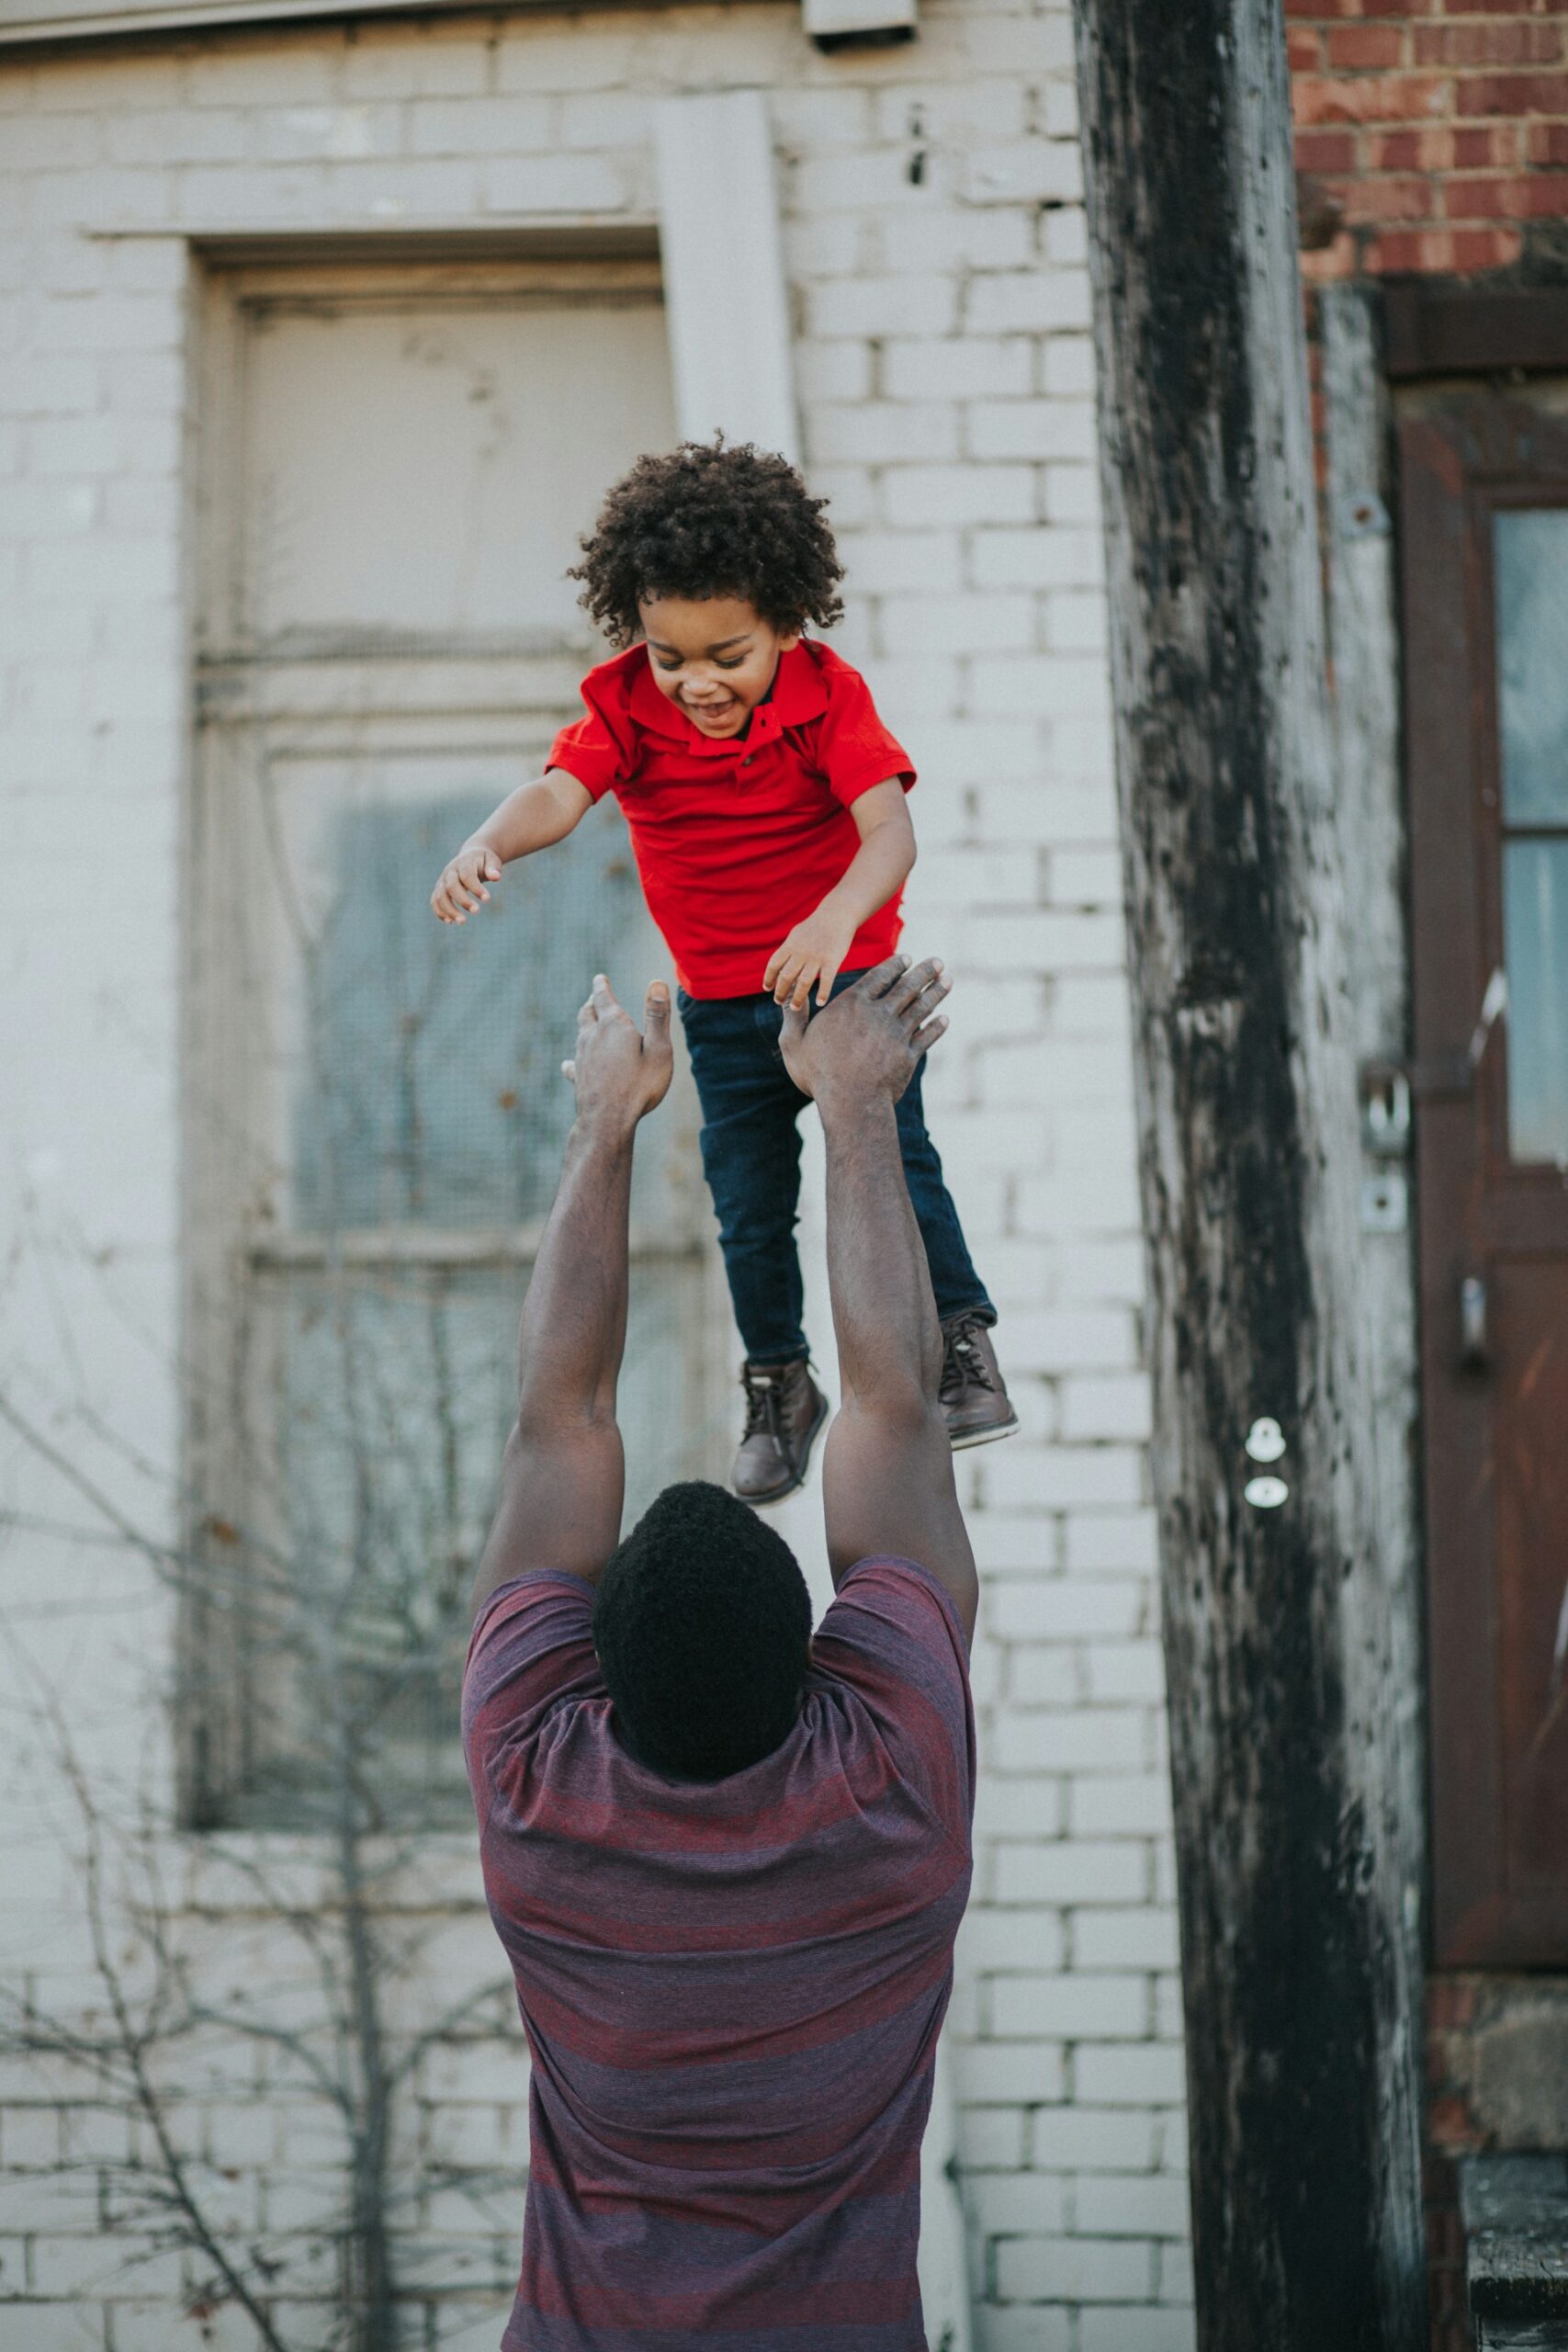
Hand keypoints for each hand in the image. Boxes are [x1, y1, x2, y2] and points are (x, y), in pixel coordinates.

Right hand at [432, 843, 501, 924]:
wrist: (470, 857)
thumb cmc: (483, 861)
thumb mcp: (492, 860)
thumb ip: (493, 868)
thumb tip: (496, 877)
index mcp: (463, 863)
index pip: (467, 875)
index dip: (476, 888)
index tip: (487, 899)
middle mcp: (450, 872)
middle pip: (451, 886)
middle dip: (463, 900)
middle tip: (476, 911)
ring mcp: (442, 881)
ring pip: (440, 896)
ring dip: (449, 910)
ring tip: (462, 922)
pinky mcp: (439, 890)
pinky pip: (435, 901)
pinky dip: (440, 912)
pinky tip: (449, 922)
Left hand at [561, 975, 673, 1132]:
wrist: (608, 1120)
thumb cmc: (639, 1085)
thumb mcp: (659, 1049)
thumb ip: (657, 1016)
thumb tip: (657, 982)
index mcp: (614, 1026)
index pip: (604, 997)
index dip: (602, 986)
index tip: (600, 978)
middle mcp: (593, 1037)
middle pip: (587, 1012)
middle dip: (592, 1003)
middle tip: (595, 997)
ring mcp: (582, 1057)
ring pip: (580, 1034)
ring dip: (586, 1025)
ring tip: (589, 1023)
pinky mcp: (577, 1076)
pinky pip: (573, 1062)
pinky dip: (575, 1057)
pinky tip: (570, 1064)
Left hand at [764, 901, 858, 1011]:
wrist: (837, 914)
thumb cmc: (816, 926)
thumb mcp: (797, 934)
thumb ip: (788, 950)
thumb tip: (779, 964)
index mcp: (790, 945)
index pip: (774, 965)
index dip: (769, 978)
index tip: (767, 988)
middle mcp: (801, 953)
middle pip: (786, 976)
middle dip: (780, 992)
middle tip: (778, 1001)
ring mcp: (816, 958)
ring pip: (803, 982)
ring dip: (797, 998)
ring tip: (794, 1008)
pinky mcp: (832, 961)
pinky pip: (826, 980)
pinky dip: (823, 993)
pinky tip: (819, 1003)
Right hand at [779, 955, 949, 1109]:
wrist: (851, 1104)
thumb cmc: (818, 1074)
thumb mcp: (794, 1044)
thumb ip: (793, 1017)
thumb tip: (788, 997)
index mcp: (852, 1005)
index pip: (879, 977)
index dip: (895, 965)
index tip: (906, 958)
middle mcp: (879, 1014)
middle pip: (907, 987)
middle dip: (924, 971)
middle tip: (937, 962)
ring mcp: (897, 1035)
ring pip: (922, 1007)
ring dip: (936, 992)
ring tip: (946, 980)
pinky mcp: (909, 1056)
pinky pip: (927, 1036)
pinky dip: (937, 1026)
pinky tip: (944, 1019)